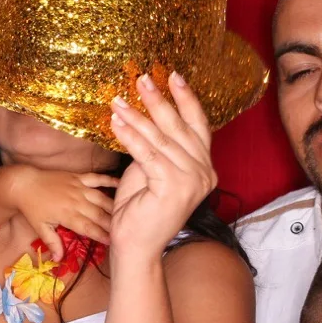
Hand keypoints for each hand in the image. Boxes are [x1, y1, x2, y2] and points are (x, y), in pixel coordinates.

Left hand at [11, 165, 119, 255]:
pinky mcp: (78, 177)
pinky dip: (109, 180)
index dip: (102, 235)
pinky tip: (122, 184)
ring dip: (114, 207)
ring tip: (127, 214)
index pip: (89, 228)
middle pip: (99, 214)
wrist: (24, 184)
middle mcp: (75, 201)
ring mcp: (78, 187)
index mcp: (66, 215)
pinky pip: (97, 178)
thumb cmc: (32, 208)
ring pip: (101, 198)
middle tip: (126, 231)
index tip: (114, 242)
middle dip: (113, 224)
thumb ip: (52, 242)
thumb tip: (58, 260)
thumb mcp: (40, 228)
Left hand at [109, 70, 215, 258]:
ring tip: (117, 100)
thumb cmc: (140, 209)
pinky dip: (130, 137)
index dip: (186, 100)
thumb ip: (156, 146)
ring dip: (136, 117)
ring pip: (161, 140)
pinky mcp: (174, 188)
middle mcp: (205, 173)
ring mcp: (192, 181)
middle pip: (179, 128)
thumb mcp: (150, 170)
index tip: (174, 76)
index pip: (198, 126)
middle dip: (158, 101)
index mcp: (205, 168)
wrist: (136, 246)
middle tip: (142, 78)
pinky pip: (148, 154)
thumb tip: (145, 117)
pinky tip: (116, 123)